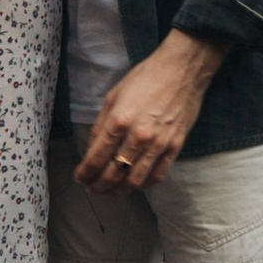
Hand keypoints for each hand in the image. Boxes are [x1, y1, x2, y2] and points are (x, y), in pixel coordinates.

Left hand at [75, 31, 225, 190]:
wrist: (182, 70)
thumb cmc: (145, 78)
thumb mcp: (113, 96)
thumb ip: (101, 125)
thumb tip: (92, 149)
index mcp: (119, 121)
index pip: (96, 158)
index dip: (85, 173)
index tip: (80, 178)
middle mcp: (138, 136)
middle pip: (113, 174)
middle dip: (98, 186)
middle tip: (91, 188)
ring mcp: (159, 144)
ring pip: (135, 181)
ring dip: (118, 191)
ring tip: (109, 192)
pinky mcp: (175, 147)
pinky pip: (158, 175)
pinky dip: (143, 185)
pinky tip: (134, 184)